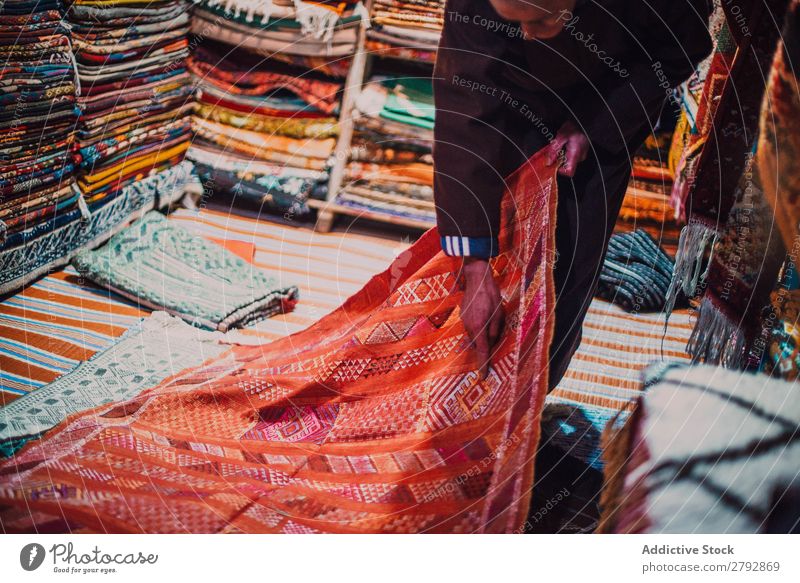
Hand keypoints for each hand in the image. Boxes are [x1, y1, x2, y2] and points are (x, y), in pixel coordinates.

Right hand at [460, 258, 504, 378]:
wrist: (476, 279)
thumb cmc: (491, 296)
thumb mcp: (499, 314)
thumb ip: (495, 330)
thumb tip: (491, 342)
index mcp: (479, 328)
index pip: (482, 351)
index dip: (482, 365)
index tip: (482, 376)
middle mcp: (469, 327)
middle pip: (478, 343)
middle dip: (485, 345)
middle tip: (495, 332)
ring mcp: (464, 321)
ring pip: (474, 335)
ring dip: (482, 334)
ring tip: (491, 317)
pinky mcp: (462, 316)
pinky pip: (471, 327)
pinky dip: (477, 326)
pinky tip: (483, 313)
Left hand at [546, 120, 588, 176]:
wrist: (583, 119)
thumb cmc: (574, 126)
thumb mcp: (561, 137)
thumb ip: (554, 150)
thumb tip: (548, 162)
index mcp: (575, 154)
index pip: (569, 172)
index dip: (560, 170)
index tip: (553, 163)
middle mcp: (580, 157)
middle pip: (567, 166)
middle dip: (558, 160)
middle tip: (556, 149)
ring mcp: (581, 155)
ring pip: (568, 161)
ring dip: (561, 155)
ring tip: (561, 144)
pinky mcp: (580, 151)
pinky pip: (571, 156)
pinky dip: (565, 152)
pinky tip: (564, 144)